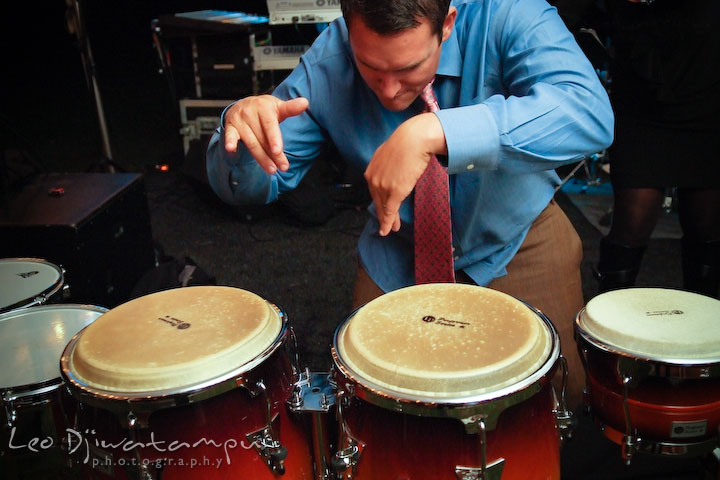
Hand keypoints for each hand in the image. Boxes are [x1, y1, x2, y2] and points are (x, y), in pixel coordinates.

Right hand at [223, 95, 308, 174]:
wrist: (243, 104)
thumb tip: (305, 103)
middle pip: (262, 138)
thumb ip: (291, 108)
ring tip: (271, 169)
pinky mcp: (230, 127)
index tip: (278, 151)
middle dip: (273, 155)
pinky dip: (229, 142)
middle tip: (283, 167)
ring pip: (251, 142)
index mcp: (264, 107)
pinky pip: (229, 135)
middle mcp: (250, 113)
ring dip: (261, 157)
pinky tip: (231, 149)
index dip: (274, 139)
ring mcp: (239, 120)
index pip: (270, 125)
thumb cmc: (264, 110)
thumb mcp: (278, 107)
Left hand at [364, 112, 447, 235]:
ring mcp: (383, 186)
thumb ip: (389, 163)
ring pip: (384, 207)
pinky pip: (389, 210)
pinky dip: (388, 222)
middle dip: (382, 214)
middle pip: (377, 201)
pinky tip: (388, 230)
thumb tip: (395, 167)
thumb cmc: (407, 142)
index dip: (379, 201)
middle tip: (386, 225)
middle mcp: (373, 178)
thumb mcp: (391, 152)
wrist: (413, 139)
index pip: (374, 190)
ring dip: (389, 220)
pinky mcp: (394, 191)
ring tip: (393, 228)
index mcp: (372, 169)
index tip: (382, 209)